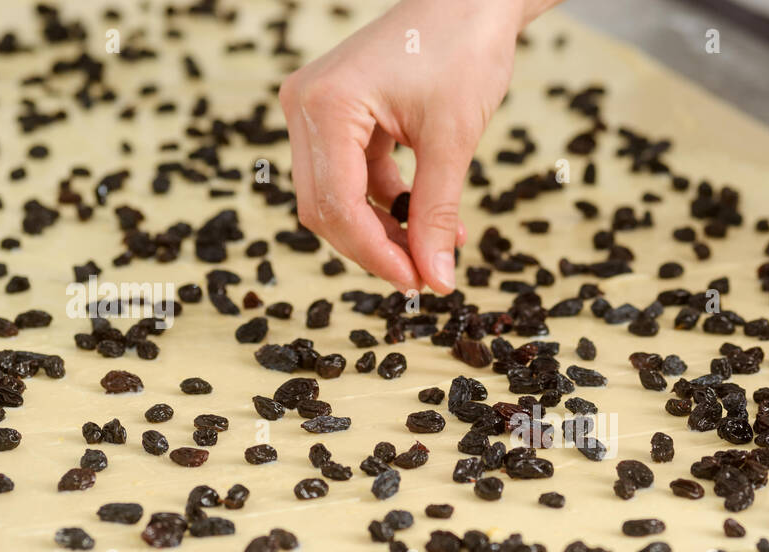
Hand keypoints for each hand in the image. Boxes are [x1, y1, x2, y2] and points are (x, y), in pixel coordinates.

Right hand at [279, 0, 558, 292]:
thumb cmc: (462, 50)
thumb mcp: (453, 140)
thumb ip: (437, 213)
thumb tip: (437, 278)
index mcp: (326, 106)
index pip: (337, 206)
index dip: (377, 255)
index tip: (419, 284)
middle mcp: (306, 106)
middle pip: (327, 209)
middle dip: (377, 248)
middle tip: (428, 276)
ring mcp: (316, 109)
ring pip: (337, 199)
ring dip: (385, 230)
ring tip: (439, 247)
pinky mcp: (336, 115)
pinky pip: (353, 177)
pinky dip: (389, 204)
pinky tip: (432, 218)